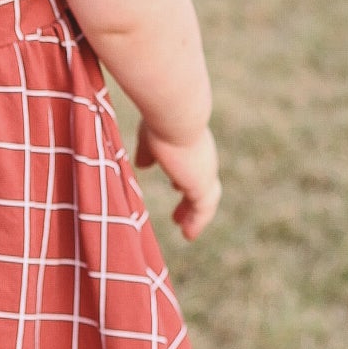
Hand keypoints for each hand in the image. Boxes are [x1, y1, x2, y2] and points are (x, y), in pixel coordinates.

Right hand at [133, 121, 220, 240]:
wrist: (176, 114)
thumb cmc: (160, 118)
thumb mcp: (150, 137)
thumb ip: (147, 152)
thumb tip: (143, 165)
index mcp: (191, 145)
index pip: (190, 166)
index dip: (182, 178)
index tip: (175, 187)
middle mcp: (202, 157)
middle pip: (200, 184)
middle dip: (190, 200)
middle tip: (180, 215)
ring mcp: (204, 171)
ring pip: (204, 198)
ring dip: (194, 214)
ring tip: (185, 229)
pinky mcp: (202, 184)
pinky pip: (202, 209)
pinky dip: (197, 222)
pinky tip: (188, 235)